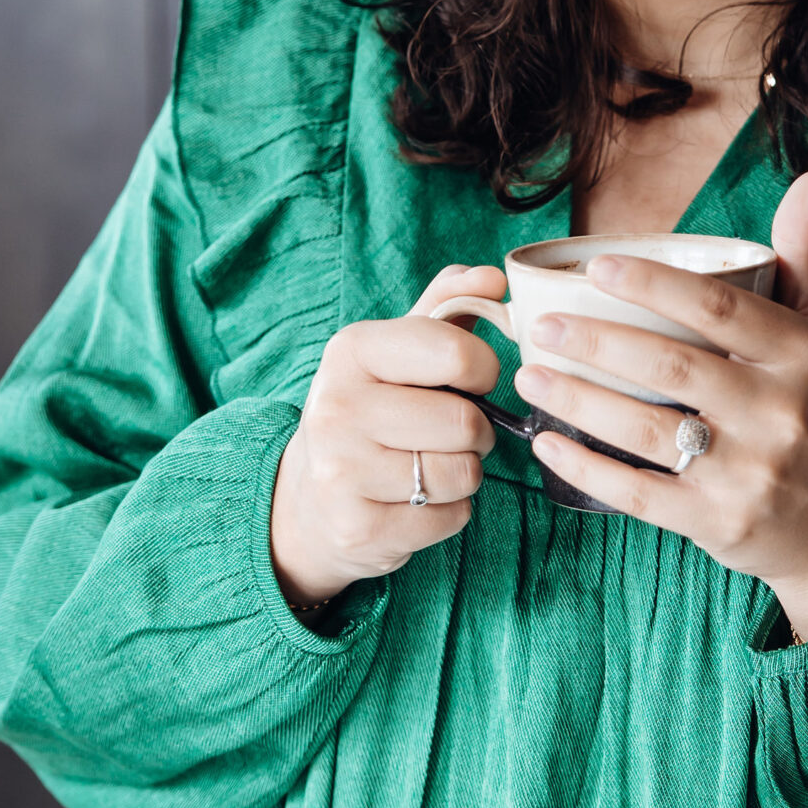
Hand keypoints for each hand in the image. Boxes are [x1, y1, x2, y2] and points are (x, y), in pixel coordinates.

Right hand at [269, 265, 504, 612]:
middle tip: (447, 433)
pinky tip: (415, 502)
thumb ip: (450, 304)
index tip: (468, 380)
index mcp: (352, 349)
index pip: (458, 353)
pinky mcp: (359, 528)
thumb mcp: (399, 349)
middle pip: (467, 422)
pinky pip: (451, 518)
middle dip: (475, 431)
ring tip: (429, 465)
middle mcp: (338, 407)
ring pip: (463, 474)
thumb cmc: (375, 410)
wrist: (312, 499)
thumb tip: (494, 278)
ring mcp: (342, 472)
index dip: (483, 371)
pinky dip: (449, 512)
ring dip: (463, 473)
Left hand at [513, 174, 807, 640]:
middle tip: (538, 325)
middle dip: (595, 342)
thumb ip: (804, 257)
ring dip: (577, 400)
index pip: (721, 310)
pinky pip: (639, 493)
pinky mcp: (718, 522)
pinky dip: (587, 468)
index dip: (655, 285)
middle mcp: (777, 412)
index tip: (596, 266)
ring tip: (529, 376)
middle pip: (671, 367)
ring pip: (645, 429)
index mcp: (800, 354)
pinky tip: (548, 444)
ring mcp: (747, 473)